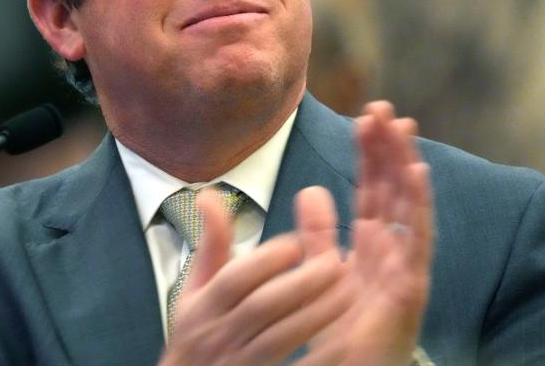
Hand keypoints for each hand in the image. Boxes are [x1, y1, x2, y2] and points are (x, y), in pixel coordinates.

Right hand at [159, 190, 343, 365]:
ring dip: (317, 314)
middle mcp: (220, 334)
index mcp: (204, 306)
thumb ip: (210, 244)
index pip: (233, 279)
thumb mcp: (194, 289)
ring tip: (350, 291)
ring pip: (280, 339)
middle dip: (301, 282)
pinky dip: (321, 356)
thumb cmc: (196, 334)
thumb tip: (212, 195)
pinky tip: (346, 338)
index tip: (298, 242)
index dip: (267, 259)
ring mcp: (240, 363)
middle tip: (336, 261)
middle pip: (261, 306)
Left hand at [297, 100, 432, 365]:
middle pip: (391, 189)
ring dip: (404, 162)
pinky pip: (417, 240)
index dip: (369, 153)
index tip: (366, 116)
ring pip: (408, 205)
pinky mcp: (409, 288)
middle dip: (388, 147)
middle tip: (383, 106)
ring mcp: (403, 268)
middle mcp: (391, 251)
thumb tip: (311, 190)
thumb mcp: (320, 272)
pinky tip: (417, 171)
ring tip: (400, 125)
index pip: (371, 189)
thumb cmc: (336, 332)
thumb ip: (316, 234)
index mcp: (368, 246)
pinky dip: (419, 204)